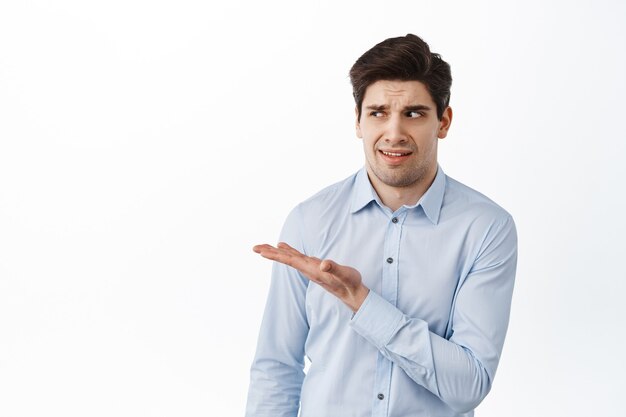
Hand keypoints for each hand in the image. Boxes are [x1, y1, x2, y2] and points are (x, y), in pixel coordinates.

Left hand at [253, 242, 369, 311]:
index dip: (276, 255)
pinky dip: (289, 251)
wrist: (352, 293)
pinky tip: (282, 247)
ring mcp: (310, 268)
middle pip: (285, 259)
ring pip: (289, 258)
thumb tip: (323, 263)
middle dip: (270, 253)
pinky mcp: (314, 266)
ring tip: (263, 247)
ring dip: (276, 252)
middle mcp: (308, 269)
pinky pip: (297, 257)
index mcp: (312, 270)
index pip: (291, 261)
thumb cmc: (350, 284)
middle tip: (254, 248)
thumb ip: (334, 268)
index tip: (262, 252)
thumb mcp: (345, 275)